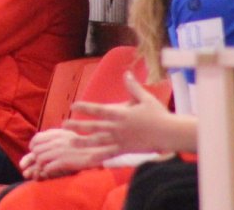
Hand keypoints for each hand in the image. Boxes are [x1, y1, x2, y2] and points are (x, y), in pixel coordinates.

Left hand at [19, 128, 116, 179]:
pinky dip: (46, 171)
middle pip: (35, 150)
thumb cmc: (84, 144)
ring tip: (44, 168)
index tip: (35, 150)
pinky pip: (47, 167)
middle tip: (39, 162)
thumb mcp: (69, 135)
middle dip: (35, 157)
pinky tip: (51, 172)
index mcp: (57, 133)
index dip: (33, 145)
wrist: (98, 151)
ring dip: (40, 165)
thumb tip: (44, 139)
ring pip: (39, 159)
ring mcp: (59, 151)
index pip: (36, 138)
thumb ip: (56, 136)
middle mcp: (56, 141)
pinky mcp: (63, 162)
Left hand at [63, 72, 186, 153]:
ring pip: (98, 141)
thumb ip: (133, 86)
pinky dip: (99, 157)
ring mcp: (121, 139)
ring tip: (71, 142)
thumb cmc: (159, 114)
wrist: (170, 133)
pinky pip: (110, 154)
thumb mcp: (145, 98)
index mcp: (121, 113)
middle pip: (94, 126)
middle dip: (78, 125)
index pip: (98, 110)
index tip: (73, 107)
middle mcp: (118, 127)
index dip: (85, 108)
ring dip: (83, 141)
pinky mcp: (126, 149)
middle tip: (63, 125)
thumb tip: (126, 73)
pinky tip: (88, 160)